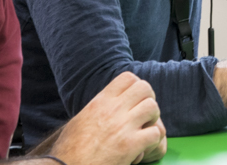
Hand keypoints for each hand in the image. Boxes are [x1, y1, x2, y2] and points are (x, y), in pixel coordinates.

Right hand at [50, 72, 164, 164]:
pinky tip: (144, 146)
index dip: (136, 86)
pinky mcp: (130, 145)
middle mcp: (113, 110)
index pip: (128, 78)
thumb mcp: (80, 119)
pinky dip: (153, 139)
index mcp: (100, 101)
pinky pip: (155, 133)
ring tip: (145, 129)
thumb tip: (107, 101)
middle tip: (144, 114)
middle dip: (149, 99)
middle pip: (144, 88)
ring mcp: (123, 126)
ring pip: (152, 107)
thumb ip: (98, 107)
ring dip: (153, 118)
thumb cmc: (70, 149)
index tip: (135, 99)